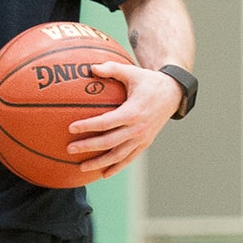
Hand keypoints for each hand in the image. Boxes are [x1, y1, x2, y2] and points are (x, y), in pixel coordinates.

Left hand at [67, 63, 181, 178]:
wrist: (172, 95)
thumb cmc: (148, 81)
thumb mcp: (131, 72)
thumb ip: (111, 69)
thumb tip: (91, 68)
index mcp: (133, 112)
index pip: (106, 122)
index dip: (88, 126)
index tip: (71, 128)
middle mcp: (138, 129)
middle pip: (109, 142)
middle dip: (88, 147)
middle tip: (70, 149)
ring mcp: (142, 139)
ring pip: (118, 156)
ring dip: (99, 163)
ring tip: (81, 167)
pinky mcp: (145, 144)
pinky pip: (129, 159)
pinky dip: (116, 167)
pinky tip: (103, 174)